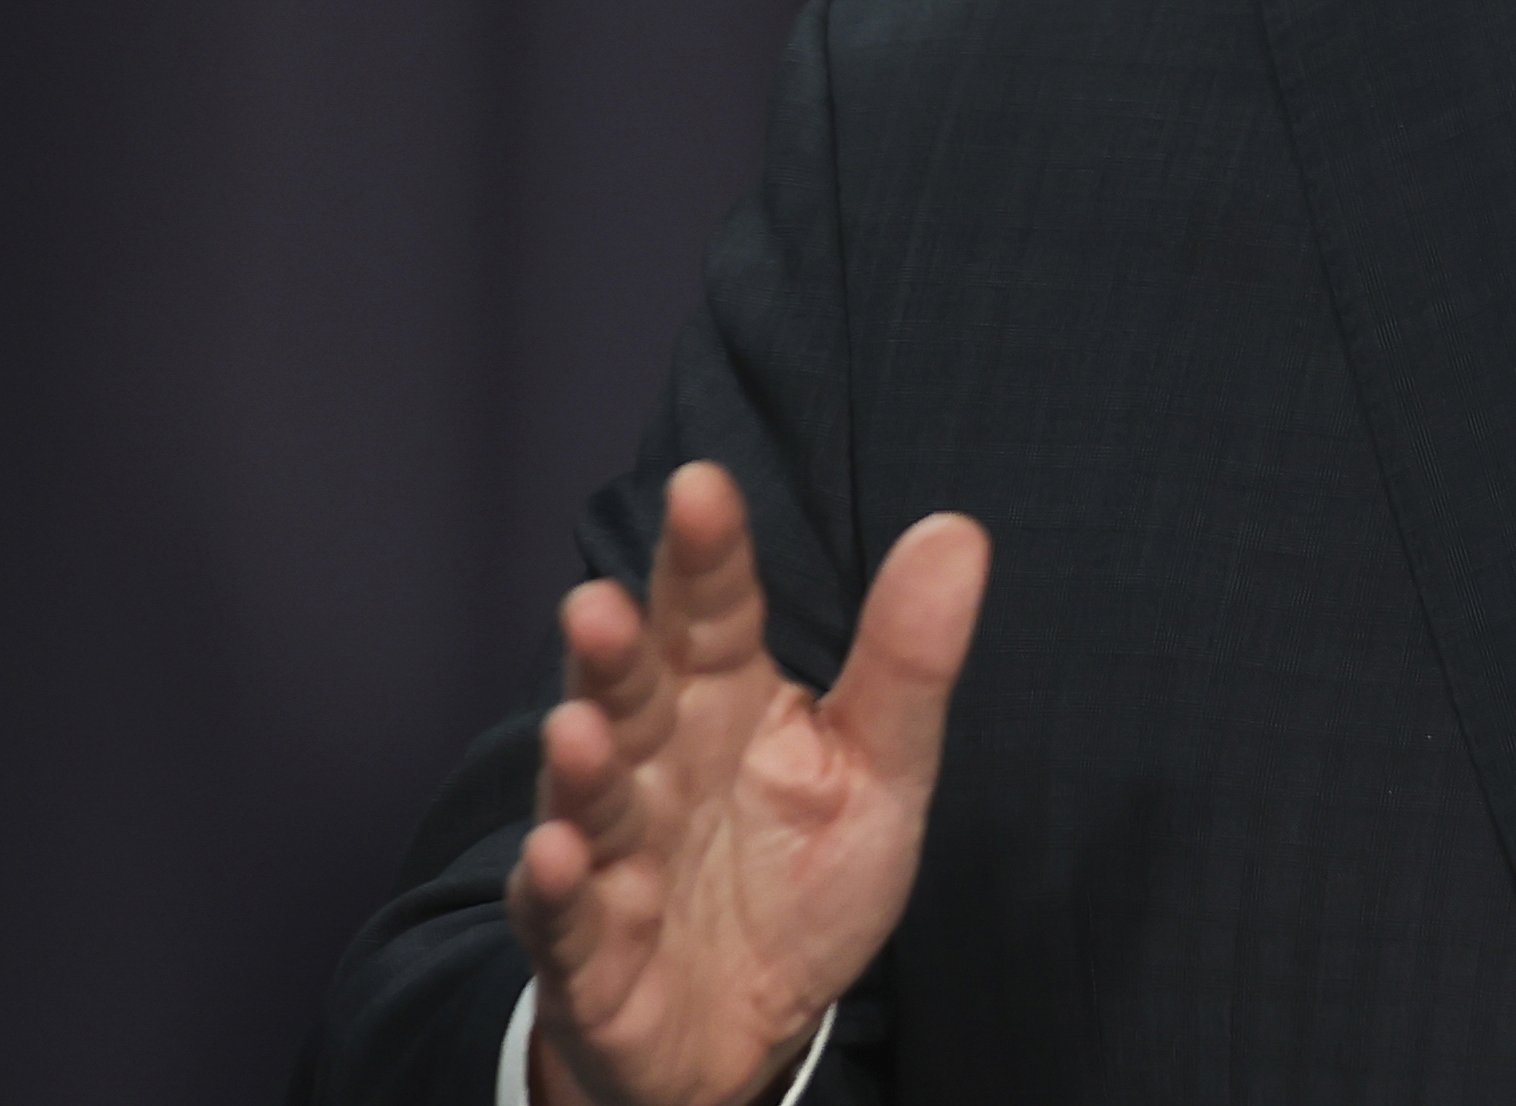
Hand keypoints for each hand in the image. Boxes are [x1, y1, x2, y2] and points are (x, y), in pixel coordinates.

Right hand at [508, 462, 990, 1105]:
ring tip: (577, 728)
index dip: (705, 557)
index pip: (712, 615)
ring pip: (590, 803)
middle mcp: (656, 768)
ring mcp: (615, 860)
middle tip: (599, 603)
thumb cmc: (800, 878)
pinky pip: (567, 923)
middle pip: (632, 697)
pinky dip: (557, 893)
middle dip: (613, 654)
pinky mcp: (592, 958)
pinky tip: (556, 858)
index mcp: (723, 704)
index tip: (701, 486)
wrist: (750, 1028)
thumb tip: (958, 531)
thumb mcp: (878, 768)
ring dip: (579, 769)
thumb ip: (907, 658)